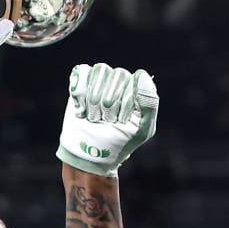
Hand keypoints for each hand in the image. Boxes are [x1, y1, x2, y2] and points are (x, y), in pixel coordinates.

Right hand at [57, 62, 158, 176]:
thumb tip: (141, 75)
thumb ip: (149, 103)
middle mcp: (121, 81)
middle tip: (106, 120)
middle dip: (108, 104)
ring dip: (94, 100)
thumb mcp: (142, 129)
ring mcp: (100, 81)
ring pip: (99, 72)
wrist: (90, 155)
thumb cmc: (119, 143)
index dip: (124, 102)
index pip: (133, 80)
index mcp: (138, 89)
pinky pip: (82, 71)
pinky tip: (82, 109)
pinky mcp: (81, 84)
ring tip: (94, 116)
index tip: (121, 120)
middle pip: (116, 74)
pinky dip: (79, 93)